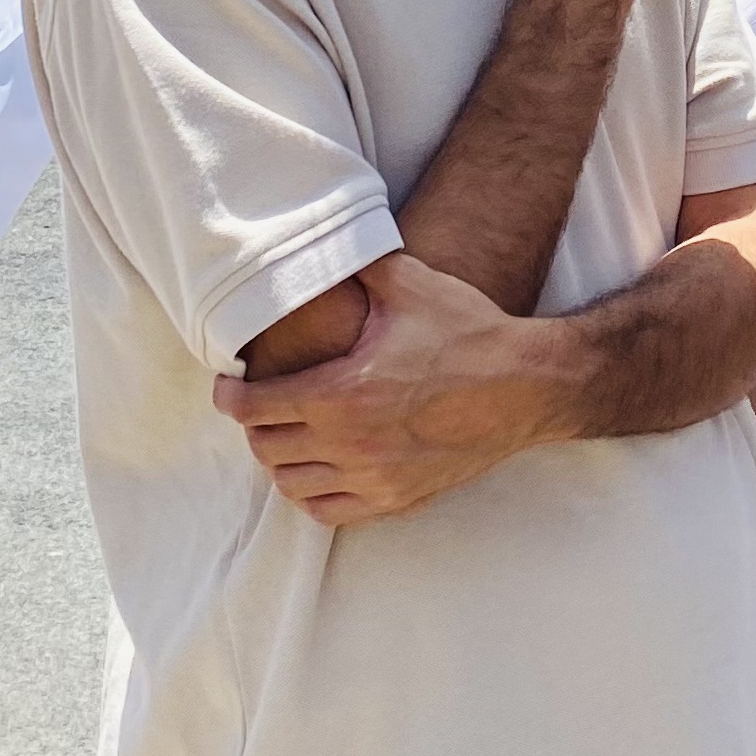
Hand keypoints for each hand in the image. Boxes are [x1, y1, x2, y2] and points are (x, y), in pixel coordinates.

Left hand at [213, 251, 556, 524]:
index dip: (231, 394)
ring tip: (285, 434)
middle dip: (253, 424)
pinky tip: (316, 470)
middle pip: (266, 447)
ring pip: (291, 484)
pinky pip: (329, 513)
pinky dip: (310, 494)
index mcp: (342, 391)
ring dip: (279, 459)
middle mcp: (351, 443)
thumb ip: (355, 265)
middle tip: (259, 402)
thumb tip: (320, 242)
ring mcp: (374, 478)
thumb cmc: (469, 332)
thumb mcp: (409, 284)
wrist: (526, 386)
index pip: (255, 407)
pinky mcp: (398, 498)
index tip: (229, 383)